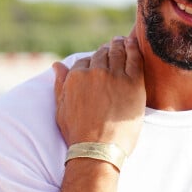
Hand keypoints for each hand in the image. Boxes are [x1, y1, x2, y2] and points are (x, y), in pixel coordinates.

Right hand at [53, 35, 145, 153]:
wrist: (98, 149)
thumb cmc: (78, 133)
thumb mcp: (61, 108)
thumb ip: (60, 84)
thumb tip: (57, 65)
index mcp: (76, 76)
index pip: (86, 60)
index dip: (93, 59)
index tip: (99, 60)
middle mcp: (94, 72)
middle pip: (103, 54)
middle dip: (107, 50)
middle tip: (114, 46)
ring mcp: (115, 76)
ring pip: (118, 52)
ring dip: (120, 45)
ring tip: (124, 42)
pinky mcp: (133, 83)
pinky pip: (135, 58)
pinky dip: (134, 49)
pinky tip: (134, 44)